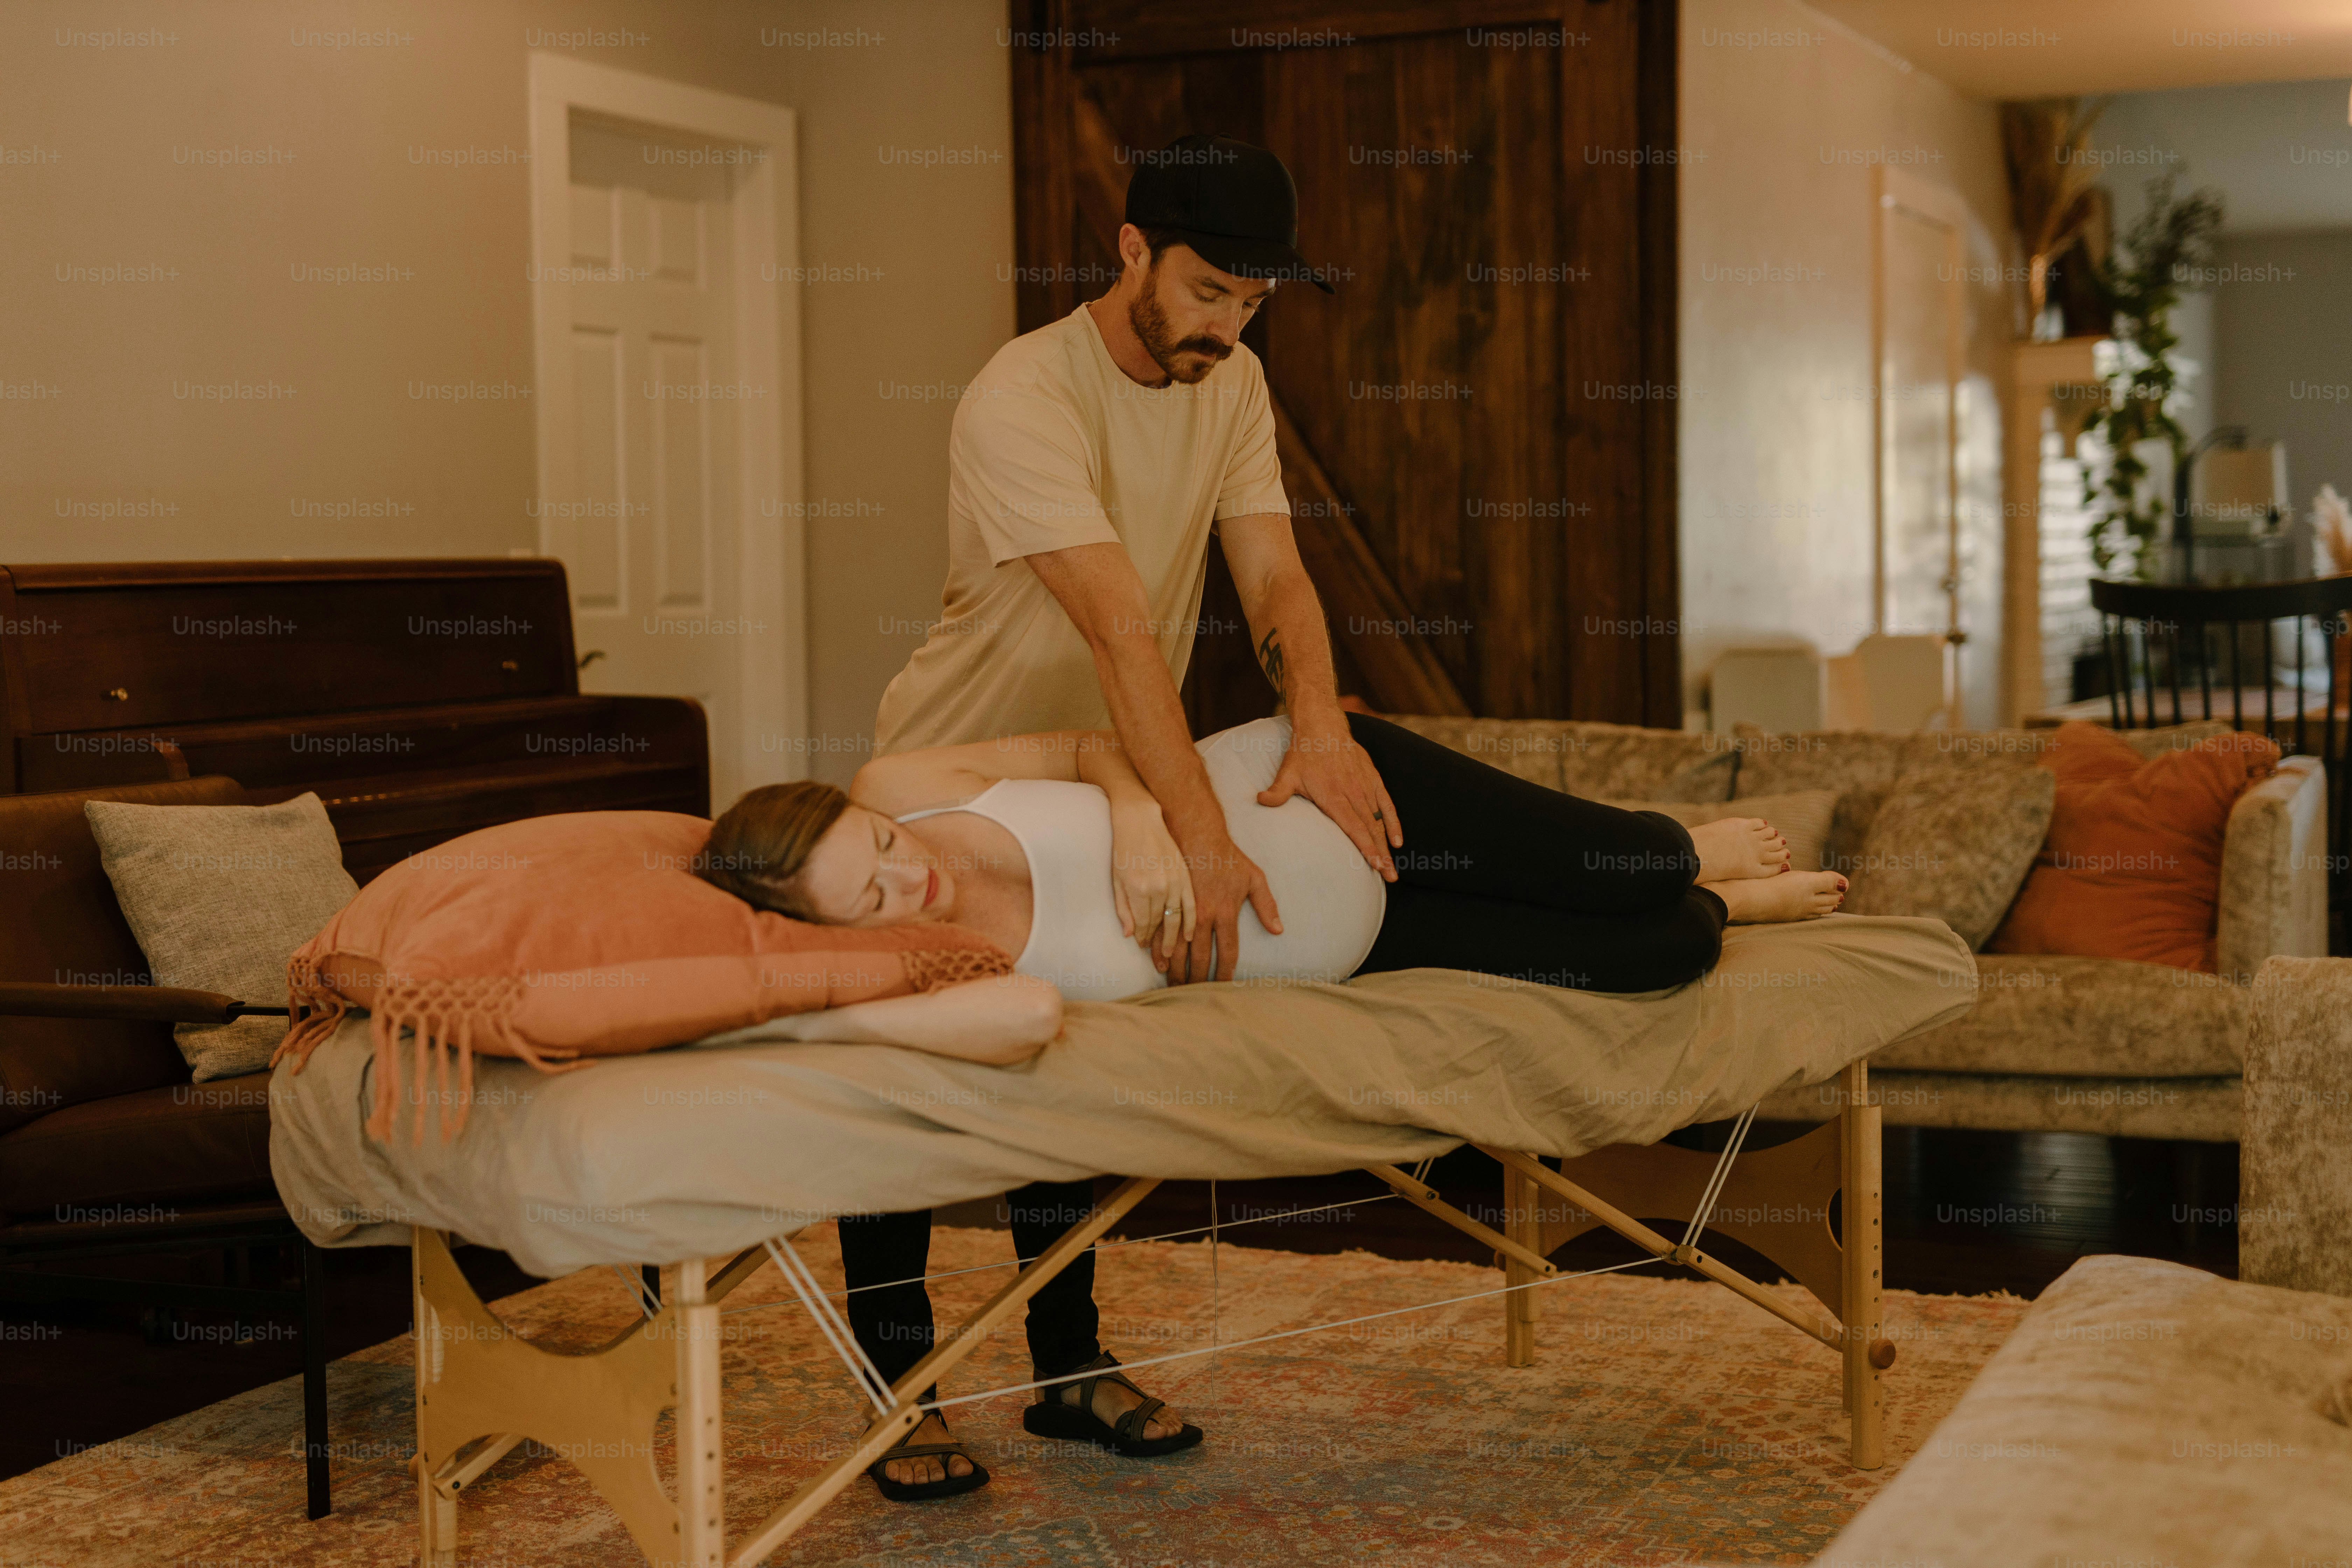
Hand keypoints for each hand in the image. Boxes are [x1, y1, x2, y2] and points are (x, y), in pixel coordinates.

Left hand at [1109, 797, 1195, 962]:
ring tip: (1173, 953)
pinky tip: (1190, 935)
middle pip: (1159, 923)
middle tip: (1159, 959)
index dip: (1144, 938)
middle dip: (1158, 943)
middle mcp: (1158, 888)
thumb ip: (1123, 908)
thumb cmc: (1123, 850)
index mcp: (1138, 889)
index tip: (1144, 946)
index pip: (1143, 923)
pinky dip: (1191, 922)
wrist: (1140, 820)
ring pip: (1176, 917)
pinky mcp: (1185, 876)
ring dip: (1174, 937)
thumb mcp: (1116, 879)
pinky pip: (1190, 904)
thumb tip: (1130, 935)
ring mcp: (1174, 882)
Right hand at [1167, 823, 1279, 983]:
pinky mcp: (1167, 902)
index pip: (1226, 952)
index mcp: (1226, 912)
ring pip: (1178, 948)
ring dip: (1175, 969)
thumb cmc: (1228, 857)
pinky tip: (1157, 963)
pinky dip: (1159, 950)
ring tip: (1174, 986)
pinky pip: (1161, 932)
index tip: (1222, 987)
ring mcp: (1183, 909)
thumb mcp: (1255, 877)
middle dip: (1196, 978)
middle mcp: (1204, 915)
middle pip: (1199, 956)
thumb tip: (1278, 930)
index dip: (1223, 973)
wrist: (1196, 833)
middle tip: (1194, 995)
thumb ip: (1266, 905)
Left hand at [1257, 713, 1400, 880]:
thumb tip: (1259, 801)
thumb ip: (1276, 792)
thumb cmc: (1303, 753)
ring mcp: (1364, 785)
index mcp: (1333, 796)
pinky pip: (1387, 803)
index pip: (1354, 828)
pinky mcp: (1372, 777)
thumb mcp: (1287, 773)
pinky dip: (1393, 822)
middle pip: (1370, 830)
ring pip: (1379, 820)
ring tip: (1392, 867)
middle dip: (1381, 855)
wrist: (1323, 725)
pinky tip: (1398, 840)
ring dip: (1387, 844)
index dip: (1367, 848)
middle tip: (1389, 877)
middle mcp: (1353, 793)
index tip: (1376, 866)